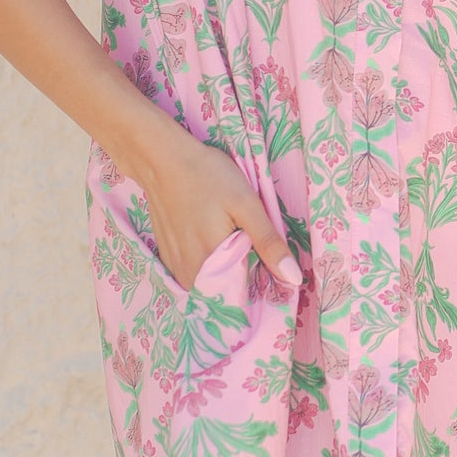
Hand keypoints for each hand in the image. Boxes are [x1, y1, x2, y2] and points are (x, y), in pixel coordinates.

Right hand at [133, 116, 300, 294]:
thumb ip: (269, 242)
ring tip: (233, 241)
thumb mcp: (246, 204)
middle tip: (252, 247)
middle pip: (227, 293)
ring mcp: (176, 268)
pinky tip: (214, 240)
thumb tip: (294, 278)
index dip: (263, 286)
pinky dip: (209, 267)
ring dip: (227, 274)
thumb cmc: (208, 176)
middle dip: (246, 280)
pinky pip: (195, 276)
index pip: (245, 296)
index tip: (273, 271)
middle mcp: (191, 274)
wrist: (163, 160)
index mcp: (214, 264)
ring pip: (210, 286)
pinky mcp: (169, 259)